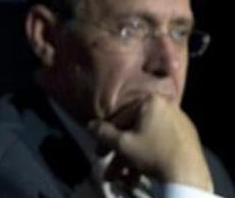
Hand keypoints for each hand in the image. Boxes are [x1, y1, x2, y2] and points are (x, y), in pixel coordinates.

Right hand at [89, 95, 211, 190]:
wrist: (188, 174)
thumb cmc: (152, 154)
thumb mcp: (121, 144)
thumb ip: (102, 132)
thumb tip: (90, 125)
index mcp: (150, 102)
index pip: (119, 118)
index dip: (106, 137)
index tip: (100, 152)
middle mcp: (167, 106)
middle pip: (134, 130)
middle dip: (120, 153)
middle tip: (111, 169)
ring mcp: (180, 122)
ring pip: (147, 139)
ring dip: (133, 158)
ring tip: (125, 178)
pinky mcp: (188, 137)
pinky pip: (161, 142)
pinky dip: (150, 155)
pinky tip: (142, 172)